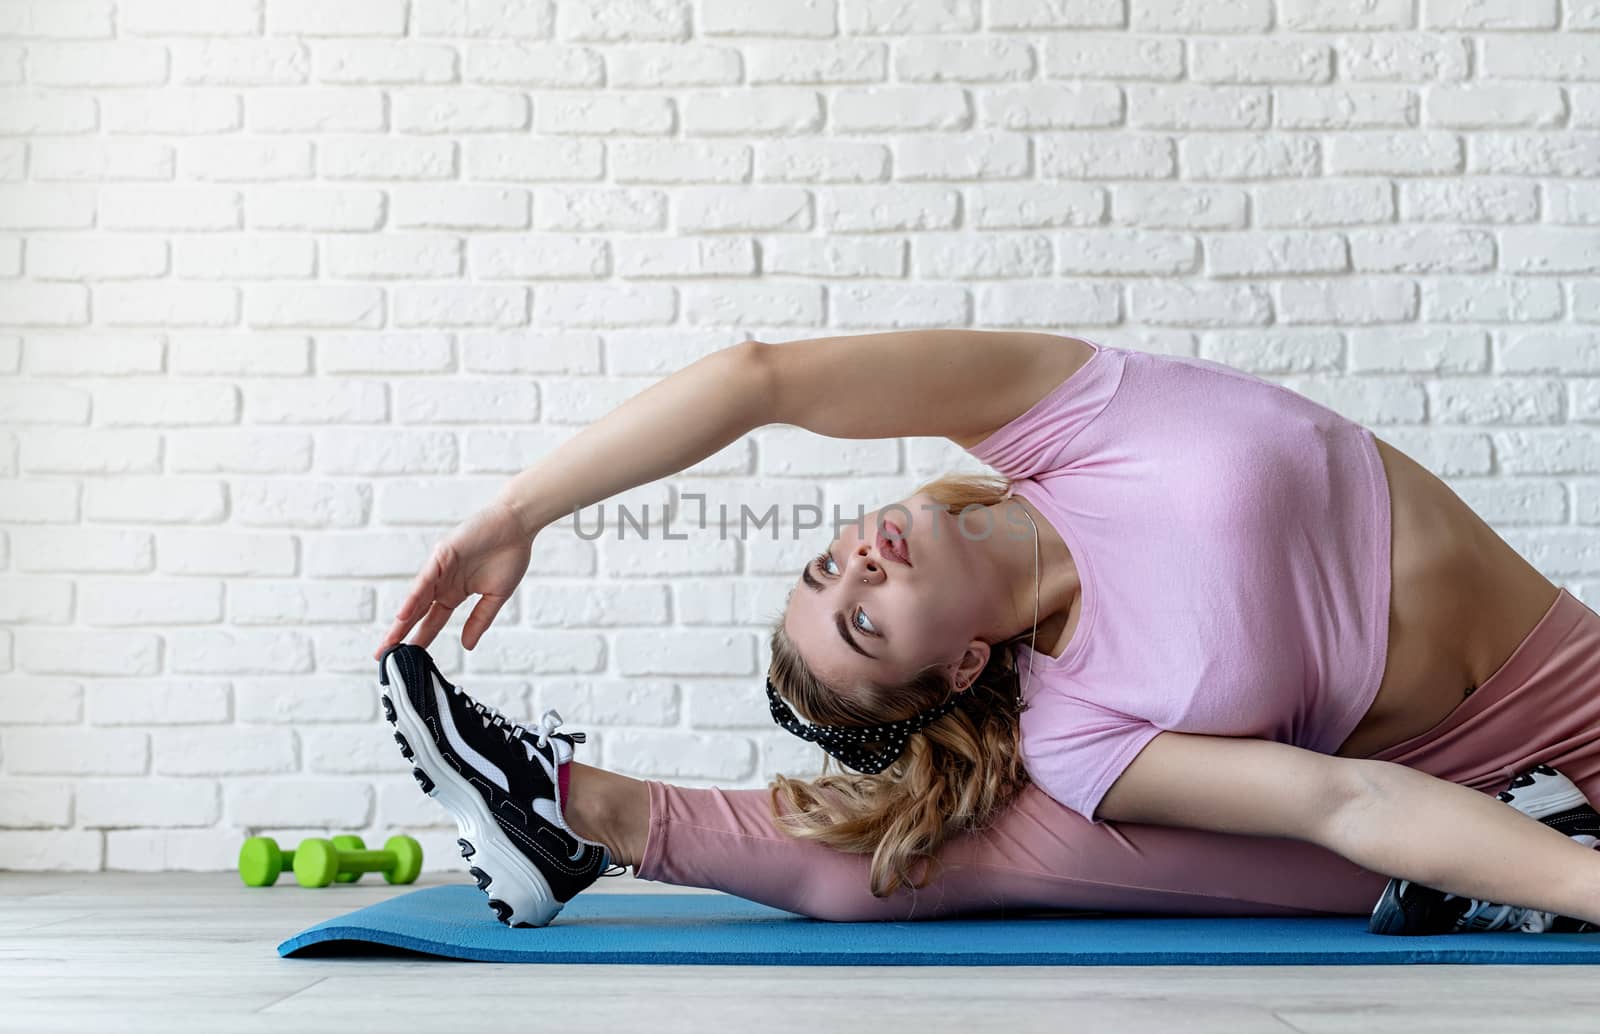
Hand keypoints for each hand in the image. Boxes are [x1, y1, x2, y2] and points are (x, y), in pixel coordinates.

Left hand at [373, 498, 532, 657]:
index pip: (433, 620)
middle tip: (383, 655)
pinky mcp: (443, 555)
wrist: (517, 525)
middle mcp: (443, 583)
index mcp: (455, 593)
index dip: (420, 639)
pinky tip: (403, 614)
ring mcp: (441, 569)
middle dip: (401, 634)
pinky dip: (415, 597)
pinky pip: (426, 579)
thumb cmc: (509, 555)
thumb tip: (467, 645)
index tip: (408, 658)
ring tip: (390, 641)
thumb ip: (480, 620)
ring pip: (417, 598)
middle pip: (417, 613)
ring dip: (403, 620)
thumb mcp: (496, 596)